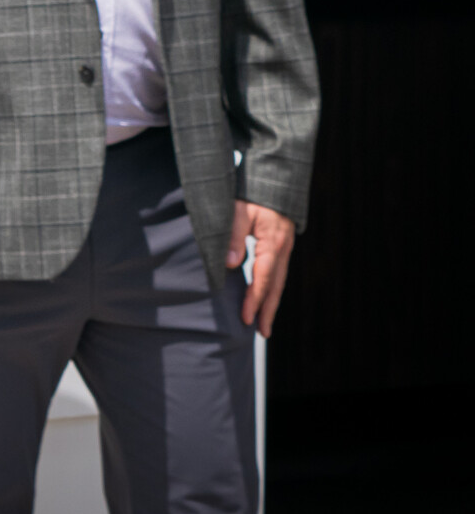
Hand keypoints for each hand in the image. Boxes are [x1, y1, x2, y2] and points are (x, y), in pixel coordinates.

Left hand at [226, 200, 296, 337]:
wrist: (271, 180)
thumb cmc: (250, 194)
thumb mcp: (236, 211)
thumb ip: (232, 236)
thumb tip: (230, 264)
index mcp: (273, 243)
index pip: (263, 277)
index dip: (254, 299)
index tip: (245, 318)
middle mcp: (282, 249)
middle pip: (276, 285)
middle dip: (268, 310)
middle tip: (262, 332)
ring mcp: (283, 249)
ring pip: (278, 281)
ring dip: (270, 303)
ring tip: (263, 325)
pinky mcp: (279, 247)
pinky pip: (276, 273)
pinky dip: (270, 289)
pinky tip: (263, 299)